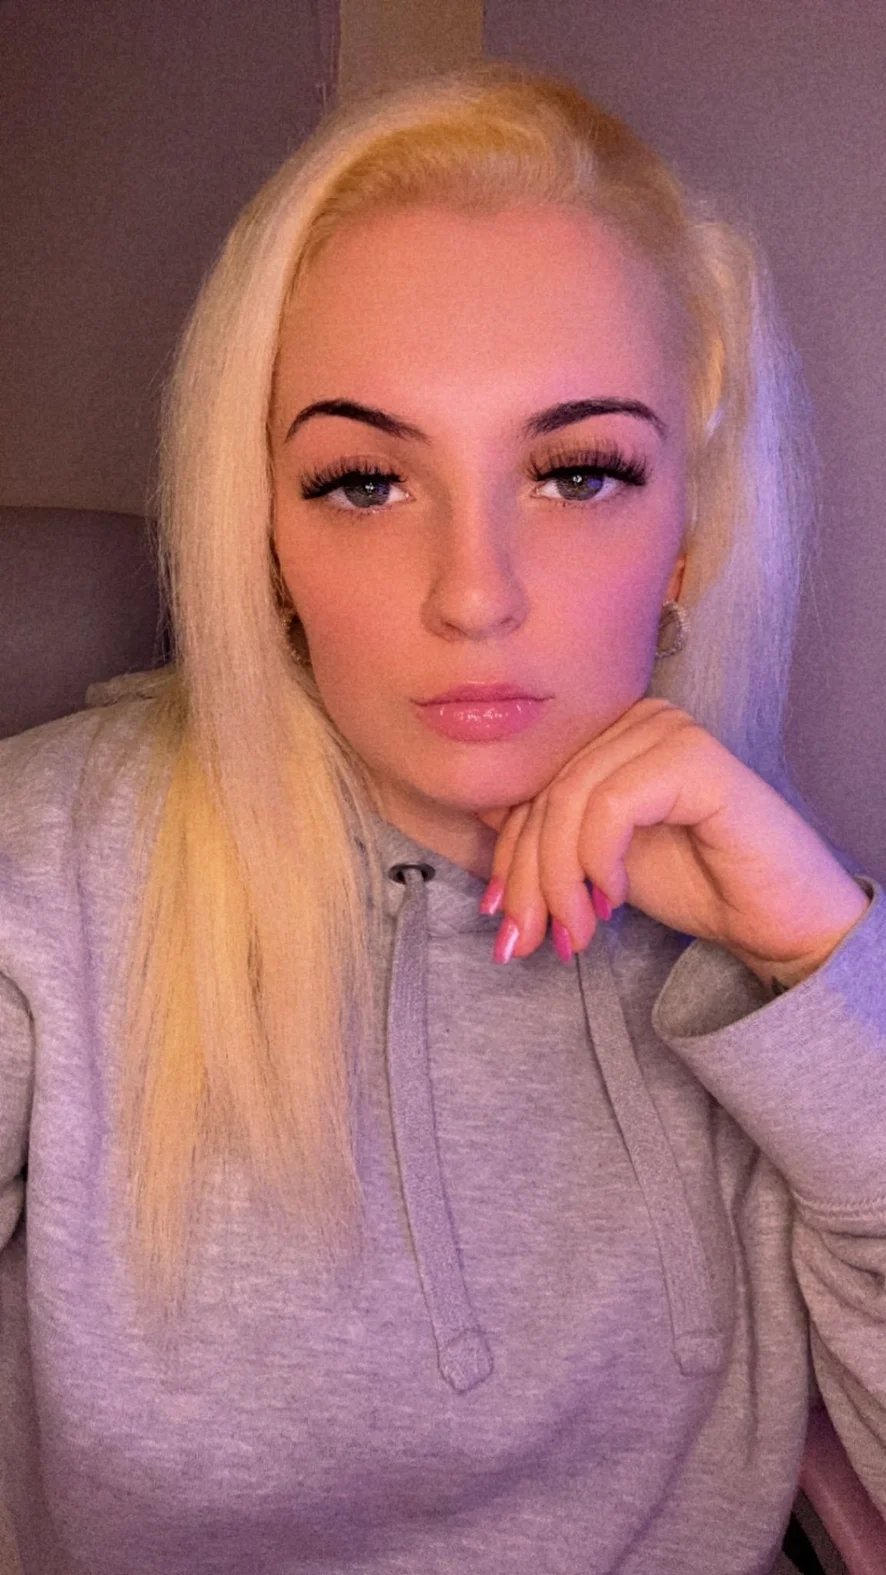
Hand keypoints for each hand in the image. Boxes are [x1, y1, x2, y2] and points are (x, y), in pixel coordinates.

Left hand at [475, 698, 869, 983]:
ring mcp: (669, 731)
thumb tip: (478, 809)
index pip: (532, 788)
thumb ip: (548, 829)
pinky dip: (600, 859)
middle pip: (546, 796)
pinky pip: (613, 803)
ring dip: (561, 881)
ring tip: (576, 935)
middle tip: (529, 942)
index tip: (503, 923)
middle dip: (529, 880)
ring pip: (571, 801)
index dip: (507, 857)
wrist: (774, 920)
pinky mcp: (695, 758)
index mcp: (612, 734)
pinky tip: (615, 898)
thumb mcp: (597, 860)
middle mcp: (638, 719)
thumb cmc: (695, 884)